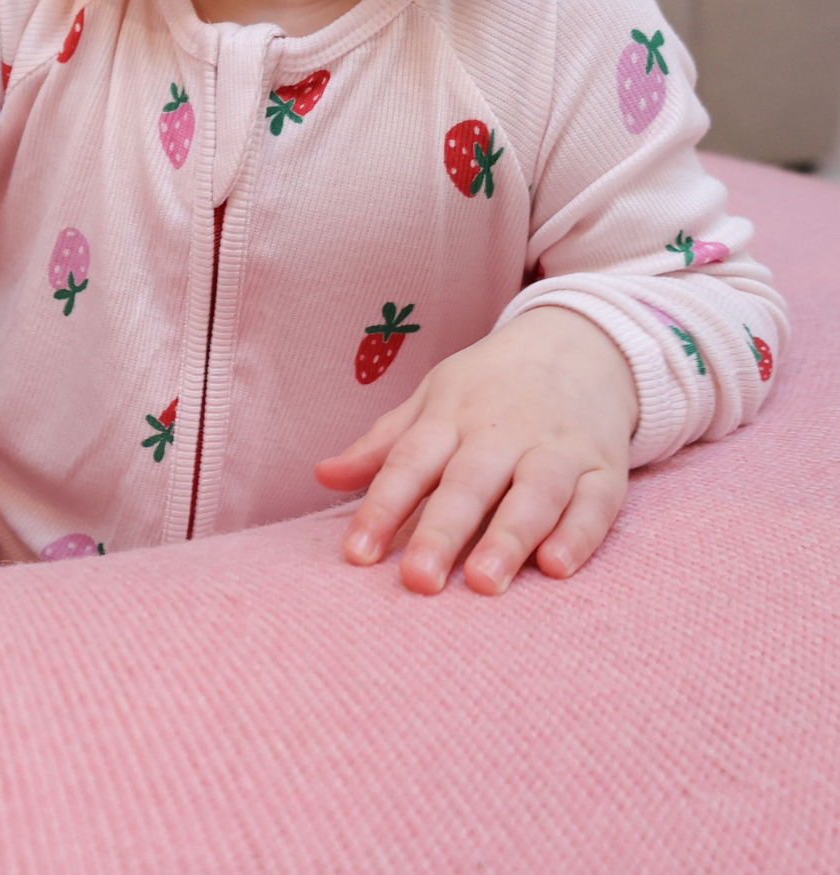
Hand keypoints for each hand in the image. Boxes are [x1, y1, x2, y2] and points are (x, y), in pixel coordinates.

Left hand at [314, 306, 636, 595]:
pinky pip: (595, 503)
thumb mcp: (432, 400)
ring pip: (534, 494)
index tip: (355, 555)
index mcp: (451, 417)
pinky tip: (556, 567)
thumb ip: (383, 444)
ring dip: (509, 538)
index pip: (409, 462)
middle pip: (468, 484)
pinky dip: (579, 534)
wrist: (578, 343)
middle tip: (418, 581)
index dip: (381, 507)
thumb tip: (322, 475)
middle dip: (442, 532)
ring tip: (483, 583)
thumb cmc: (490, 385)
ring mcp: (556, 449)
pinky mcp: (604, 468)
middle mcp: (501, 433)